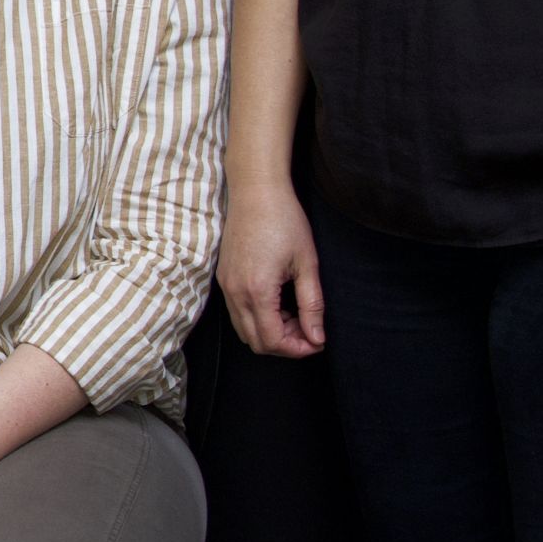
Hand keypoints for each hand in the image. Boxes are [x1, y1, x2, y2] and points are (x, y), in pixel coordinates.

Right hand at [219, 177, 323, 356]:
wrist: (256, 192)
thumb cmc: (284, 221)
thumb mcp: (307, 264)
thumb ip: (312, 305)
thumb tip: (318, 338)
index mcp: (258, 291)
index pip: (273, 341)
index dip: (298, 349)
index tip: (318, 341)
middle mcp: (236, 293)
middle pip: (256, 342)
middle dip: (285, 345)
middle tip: (309, 330)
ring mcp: (226, 286)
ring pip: (244, 330)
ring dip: (270, 332)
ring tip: (295, 316)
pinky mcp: (224, 278)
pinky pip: (238, 313)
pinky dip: (258, 319)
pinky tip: (278, 303)